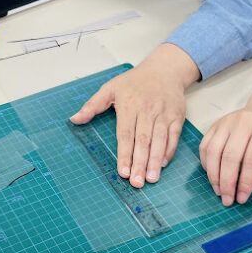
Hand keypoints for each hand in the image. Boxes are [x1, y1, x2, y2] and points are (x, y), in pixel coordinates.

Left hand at [70, 44, 198, 186]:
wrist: (164, 69)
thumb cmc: (134, 81)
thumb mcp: (110, 88)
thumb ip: (92, 105)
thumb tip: (74, 119)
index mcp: (130, 105)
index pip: (126, 134)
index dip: (124, 154)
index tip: (123, 172)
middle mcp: (148, 110)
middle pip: (143, 141)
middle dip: (140, 163)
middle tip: (137, 183)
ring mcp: (164, 114)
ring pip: (159, 141)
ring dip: (155, 161)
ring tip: (151, 179)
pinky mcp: (177, 117)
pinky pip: (173, 137)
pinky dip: (169, 151)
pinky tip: (162, 165)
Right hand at [199, 101, 251, 205]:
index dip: (245, 181)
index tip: (242, 197)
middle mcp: (243, 122)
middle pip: (230, 156)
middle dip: (227, 182)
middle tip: (227, 199)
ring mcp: (226, 122)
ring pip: (213, 152)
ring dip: (213, 175)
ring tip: (218, 190)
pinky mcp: (215, 125)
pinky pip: (205, 146)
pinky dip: (206, 163)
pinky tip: (212, 175)